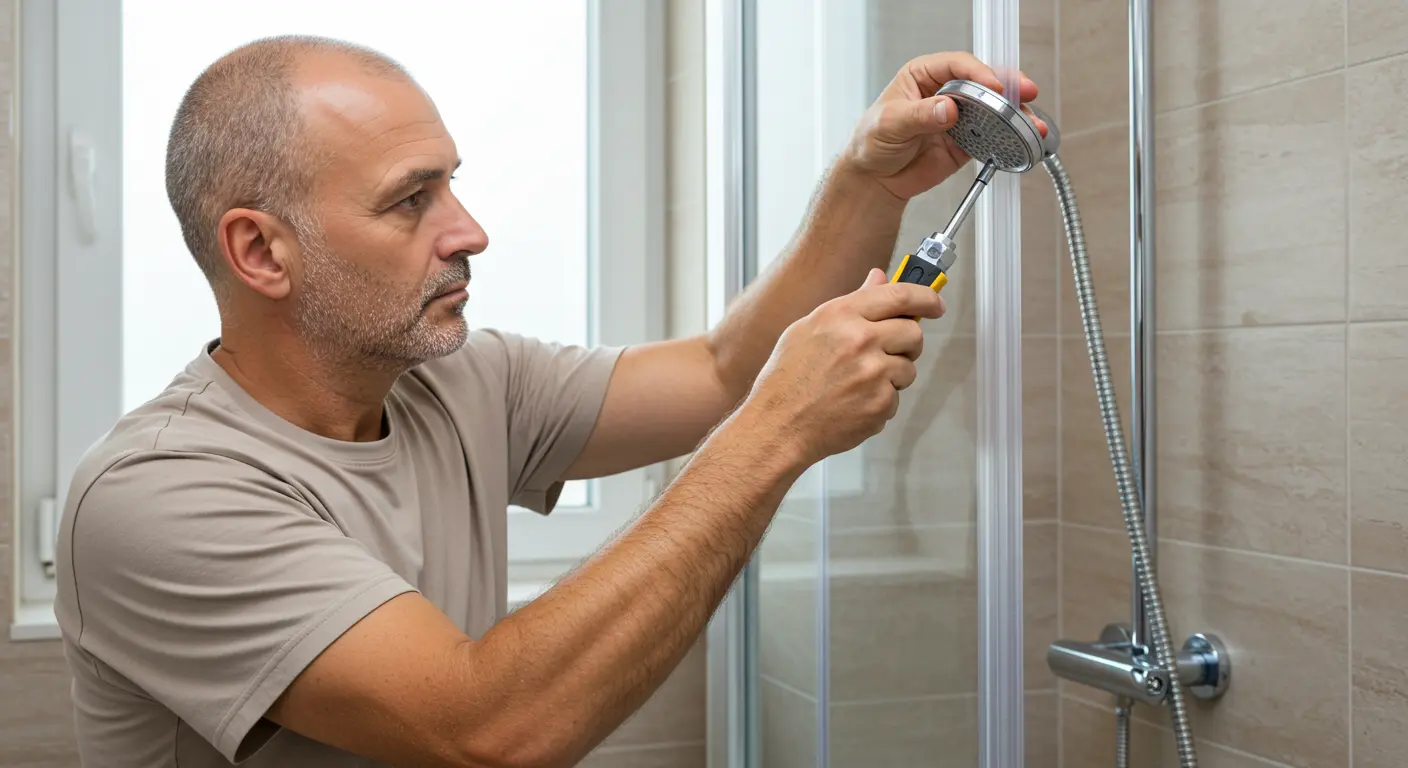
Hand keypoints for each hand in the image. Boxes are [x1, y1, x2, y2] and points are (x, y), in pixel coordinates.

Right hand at [740, 269, 944, 465]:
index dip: (926, 297)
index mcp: (841, 315)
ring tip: (858, 383)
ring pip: (908, 368)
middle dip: (908, 343)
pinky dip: (880, 401)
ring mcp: (873, 373)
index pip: (900, 295)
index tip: (935, 303)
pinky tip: (853, 402)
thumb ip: (851, 302)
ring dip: (892, 376)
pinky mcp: (880, 403)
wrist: (778, 426)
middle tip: (891, 351)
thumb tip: (879, 278)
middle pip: (914, 332)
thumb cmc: (787, 379)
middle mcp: (860, 340)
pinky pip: (896, 397)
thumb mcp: (809, 329)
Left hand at [842, 52, 1045, 201]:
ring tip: (1031, 123)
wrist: (875, 178)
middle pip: (983, 83)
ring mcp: (958, 117)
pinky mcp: (966, 142)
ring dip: (1014, 116)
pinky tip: (1021, 140)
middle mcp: (945, 93)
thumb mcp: (890, 124)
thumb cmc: (872, 141)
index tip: (992, 86)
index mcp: (924, 76)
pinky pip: (991, 137)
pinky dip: (1007, 139)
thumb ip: (920, 115)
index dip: (978, 73)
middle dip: (1007, 89)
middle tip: (1025, 93)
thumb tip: (948, 109)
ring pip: (992, 110)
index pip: (957, 65)